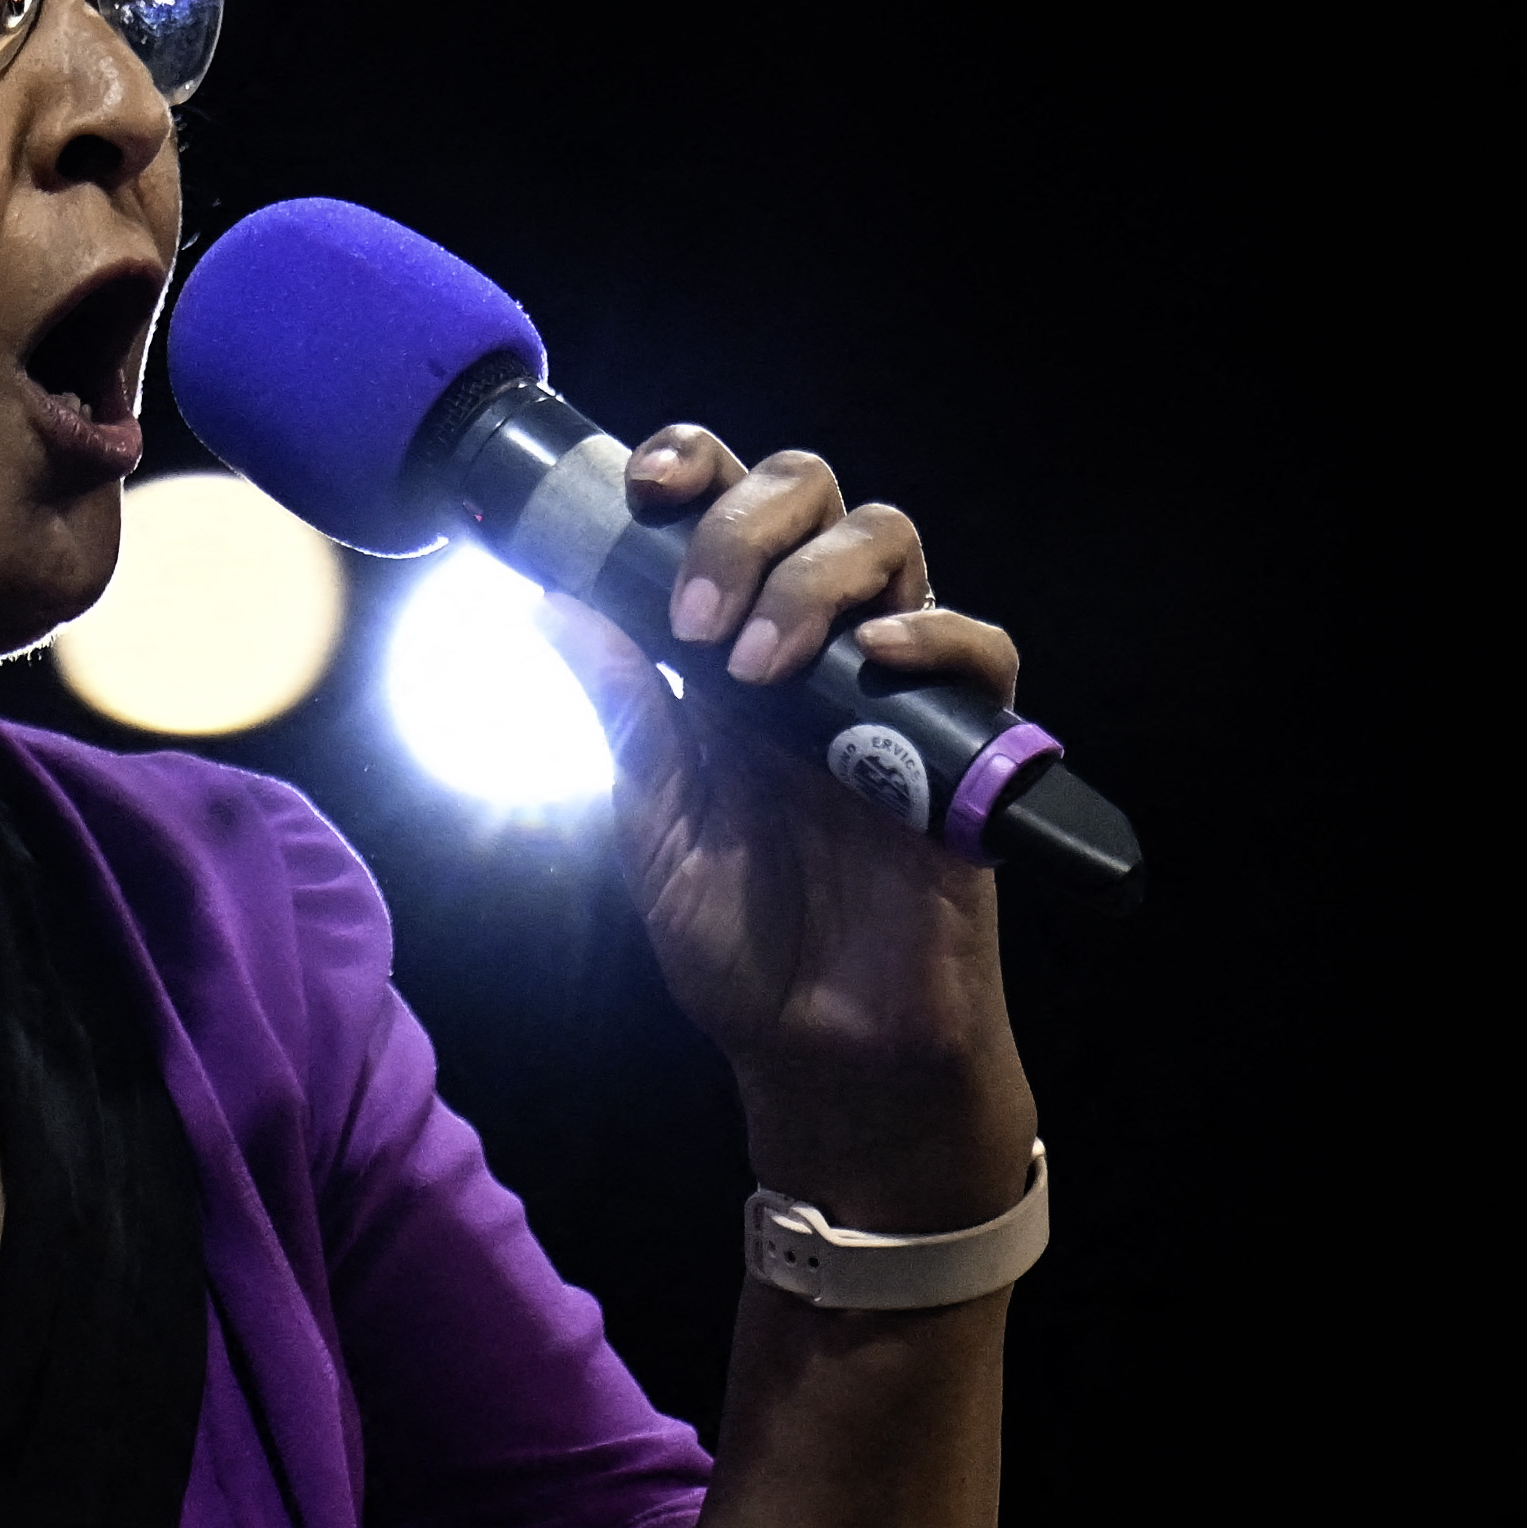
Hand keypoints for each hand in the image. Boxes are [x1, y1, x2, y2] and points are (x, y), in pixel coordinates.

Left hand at [539, 428, 1037, 1231]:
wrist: (822, 1059)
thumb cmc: (739, 947)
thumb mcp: (652, 823)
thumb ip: (618, 711)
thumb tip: (543, 601)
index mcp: (728, 654)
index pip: (724, 510)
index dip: (692, 468)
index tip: (642, 489)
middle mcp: (814, 651)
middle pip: (811, 494)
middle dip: (745, 518)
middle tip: (694, 616)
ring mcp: (892, 690)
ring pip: (891, 539)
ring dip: (813, 575)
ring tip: (757, 664)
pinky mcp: (965, 748)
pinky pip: (983, 646)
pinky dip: (934, 630)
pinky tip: (875, 657)